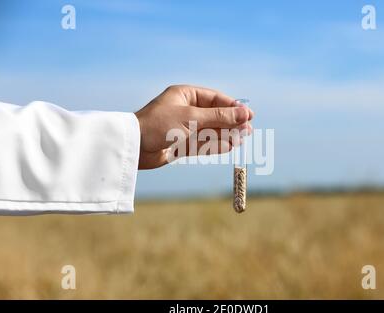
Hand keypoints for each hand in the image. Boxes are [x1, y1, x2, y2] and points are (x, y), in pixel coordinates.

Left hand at [135, 85, 253, 168]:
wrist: (135, 146)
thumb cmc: (159, 124)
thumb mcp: (192, 117)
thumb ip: (219, 117)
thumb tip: (244, 113)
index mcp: (185, 95)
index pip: (215, 99)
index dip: (233, 107)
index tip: (248, 115)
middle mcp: (185, 109)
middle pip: (214, 115)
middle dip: (231, 122)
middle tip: (249, 130)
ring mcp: (183, 127)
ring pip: (210, 130)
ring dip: (226, 134)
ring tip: (243, 138)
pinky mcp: (180, 144)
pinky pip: (202, 143)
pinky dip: (215, 145)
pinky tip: (229, 146)